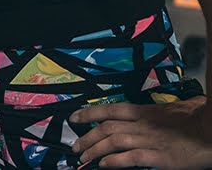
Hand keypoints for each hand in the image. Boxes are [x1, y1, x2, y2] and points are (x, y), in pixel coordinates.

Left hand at [70, 97, 211, 168]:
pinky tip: (103, 165)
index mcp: (144, 110)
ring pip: (114, 141)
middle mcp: (142, 123)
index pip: (110, 109)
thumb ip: (154, 112)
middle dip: (87, 136)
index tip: (75, 117)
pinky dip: (114, 161)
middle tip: (75, 147)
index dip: (89, 112)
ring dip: (95, 149)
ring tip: (83, 158)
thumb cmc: (194, 119)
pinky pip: (131, 158)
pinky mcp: (159, 157)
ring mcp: (150, 140)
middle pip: (107, 127)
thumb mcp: (170, 109)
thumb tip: (146, 114)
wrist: (210, 130)